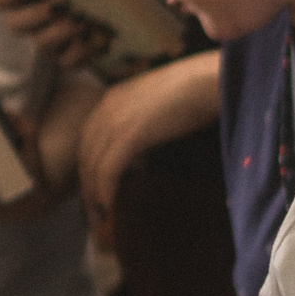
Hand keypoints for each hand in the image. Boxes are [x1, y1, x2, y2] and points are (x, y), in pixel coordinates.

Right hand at [0, 0, 92, 61]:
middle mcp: (28, 20)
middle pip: (14, 25)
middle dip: (35, 14)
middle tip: (59, 1)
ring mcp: (46, 40)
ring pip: (40, 43)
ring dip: (61, 30)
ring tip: (83, 19)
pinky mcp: (66, 57)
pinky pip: (66, 62)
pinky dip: (81, 52)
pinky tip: (96, 39)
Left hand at [78, 60, 204, 237]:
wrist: (209, 79)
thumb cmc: (196, 89)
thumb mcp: (159, 103)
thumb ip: (145, 119)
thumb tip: (147, 140)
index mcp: (112, 99)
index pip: (89, 139)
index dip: (89, 166)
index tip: (95, 187)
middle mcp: (107, 108)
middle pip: (85, 154)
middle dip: (86, 184)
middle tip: (93, 209)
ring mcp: (115, 121)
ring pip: (92, 165)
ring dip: (93, 193)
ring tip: (99, 215)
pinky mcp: (129, 135)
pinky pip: (107, 170)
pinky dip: (105, 190)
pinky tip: (109, 206)